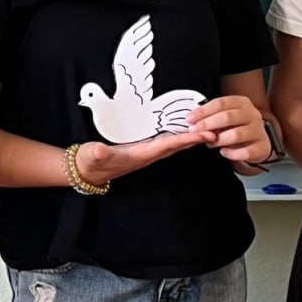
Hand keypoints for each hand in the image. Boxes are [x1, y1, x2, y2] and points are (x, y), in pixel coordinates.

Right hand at [74, 131, 213, 185]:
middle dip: (195, 139)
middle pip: (176, 146)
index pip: (166, 146)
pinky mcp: (142, 149)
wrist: (87, 172)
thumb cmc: (90, 163)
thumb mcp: (92, 157)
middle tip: (215, 130)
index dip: (183, 140)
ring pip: (173, 145)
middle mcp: (146, 155)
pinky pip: (165, 142)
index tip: (201, 134)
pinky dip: (178, 136)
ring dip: (189, 138)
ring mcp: (145, 153)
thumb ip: (96, 154)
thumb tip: (100, 150)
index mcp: (139, 155)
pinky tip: (184, 130)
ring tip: (206, 129)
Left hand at [188, 96, 268, 162]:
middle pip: (227, 117)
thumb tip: (193, 121)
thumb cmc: (236, 126)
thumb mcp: (225, 117)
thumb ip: (212, 117)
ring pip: (236, 135)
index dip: (203, 111)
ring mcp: (258, 130)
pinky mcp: (262, 147)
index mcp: (241, 102)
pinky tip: (223, 152)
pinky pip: (245, 152)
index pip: (220, 103)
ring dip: (219, 140)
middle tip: (195, 131)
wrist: (258, 141)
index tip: (189, 119)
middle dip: (207, 124)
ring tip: (209, 143)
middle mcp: (252, 114)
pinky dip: (232, 153)